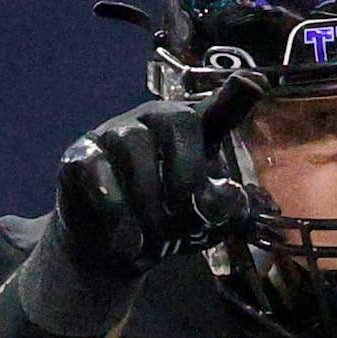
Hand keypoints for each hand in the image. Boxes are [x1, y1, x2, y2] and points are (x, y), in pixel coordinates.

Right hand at [54, 76, 262, 282]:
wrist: (113, 252)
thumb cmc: (166, 225)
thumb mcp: (202, 224)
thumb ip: (223, 209)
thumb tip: (226, 195)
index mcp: (192, 132)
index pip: (218, 108)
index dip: (235, 97)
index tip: (256, 85)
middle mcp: (153, 120)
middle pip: (175, 121)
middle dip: (185, 174)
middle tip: (184, 215)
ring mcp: (113, 133)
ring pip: (132, 144)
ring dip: (147, 197)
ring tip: (153, 237)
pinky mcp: (80, 156)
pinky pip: (95, 169)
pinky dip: (114, 207)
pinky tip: (125, 237)